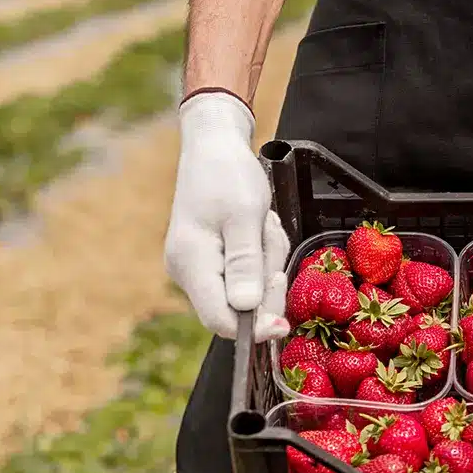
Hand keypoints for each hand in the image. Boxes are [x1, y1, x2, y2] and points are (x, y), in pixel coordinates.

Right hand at [164, 91, 290, 341]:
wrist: (214, 145)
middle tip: (268, 235)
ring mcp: (201, 267)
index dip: (254, 328)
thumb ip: (245, 263)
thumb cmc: (227, 174)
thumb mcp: (244, 215)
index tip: (283, 323)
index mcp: (191, 264)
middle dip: (266, 279)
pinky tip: (259, 225)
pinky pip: (250, 271)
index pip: (220, 321)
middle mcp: (189, 273)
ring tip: (262, 222)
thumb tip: (246, 309)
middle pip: (240, 308)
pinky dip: (263, 252)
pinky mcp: (214, 260)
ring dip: (268, 258)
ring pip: (250, 287)